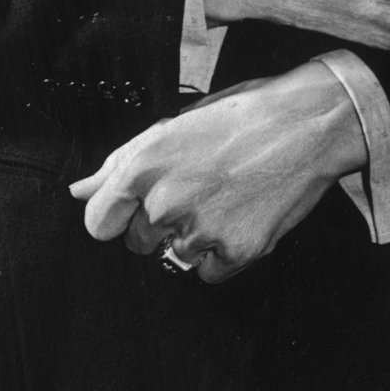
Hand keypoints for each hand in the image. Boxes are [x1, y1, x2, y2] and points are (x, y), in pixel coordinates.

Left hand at [69, 62, 367, 279]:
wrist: (308, 125)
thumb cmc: (241, 118)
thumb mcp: (172, 129)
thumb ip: (118, 164)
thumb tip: (81, 190)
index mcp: (143, 167)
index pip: (98, 223)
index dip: (117, 217)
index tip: (136, 209)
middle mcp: (166, 202)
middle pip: (138, 244)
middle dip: (160, 225)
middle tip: (197, 193)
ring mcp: (201, 230)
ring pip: (175, 257)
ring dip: (195, 238)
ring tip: (224, 200)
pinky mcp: (236, 251)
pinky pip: (209, 272)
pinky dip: (222, 254)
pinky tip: (239, 219)